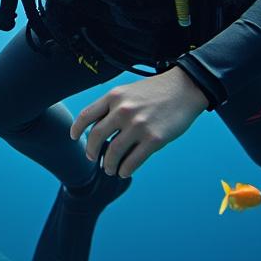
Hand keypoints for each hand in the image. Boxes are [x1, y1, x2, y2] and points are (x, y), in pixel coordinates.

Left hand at [69, 67, 208, 178]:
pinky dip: (125, 169)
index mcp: (114, 96)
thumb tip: (96, 128)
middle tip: (93, 158)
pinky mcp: (154, 139)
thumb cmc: (156, 91)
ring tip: (109, 169)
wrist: (186, 88)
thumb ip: (112, 106)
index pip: (86, 115)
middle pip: (96, 137)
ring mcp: (138, 126)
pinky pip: (132, 161)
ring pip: (113, 153)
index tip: (75, 138)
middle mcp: (123, 110)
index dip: (76, 129)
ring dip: (108, 165)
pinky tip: (124, 171)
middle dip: (91, 151)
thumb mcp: (128, 90)